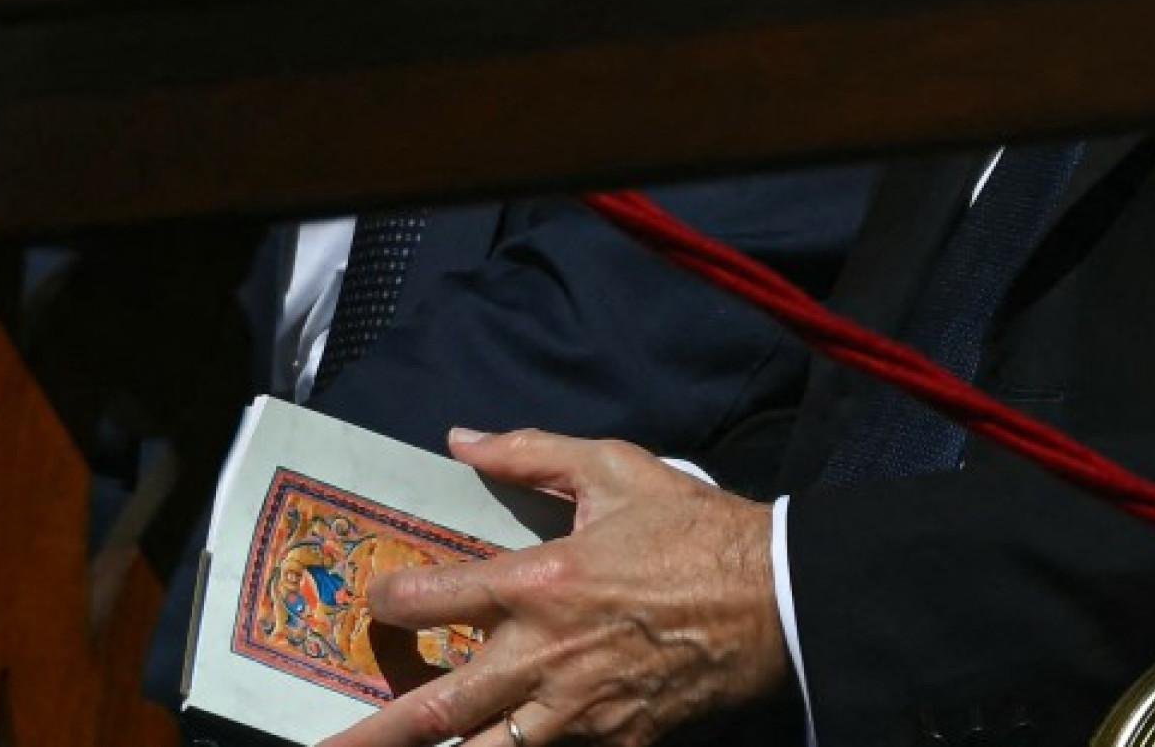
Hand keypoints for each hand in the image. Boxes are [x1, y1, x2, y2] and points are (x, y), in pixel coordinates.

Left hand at [319, 429, 789, 746]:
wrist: (776, 599)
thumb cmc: (693, 530)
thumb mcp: (611, 468)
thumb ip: (528, 452)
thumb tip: (461, 438)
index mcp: (539, 583)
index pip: (435, 599)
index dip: (394, 604)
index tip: (382, 604)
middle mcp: (545, 657)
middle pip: (443, 707)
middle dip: (378, 733)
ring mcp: (580, 711)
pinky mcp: (616, 744)